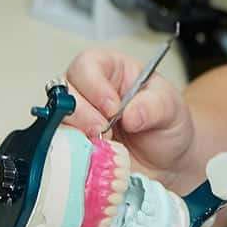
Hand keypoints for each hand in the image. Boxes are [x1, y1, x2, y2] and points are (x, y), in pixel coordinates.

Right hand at [62, 47, 195, 185]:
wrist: (168, 162)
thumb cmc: (167, 125)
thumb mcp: (170, 109)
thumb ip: (154, 106)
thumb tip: (130, 114)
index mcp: (111, 70)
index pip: (88, 64)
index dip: (94, 84)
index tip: (112, 108)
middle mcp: (88, 91)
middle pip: (65, 90)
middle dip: (82, 113)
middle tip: (104, 130)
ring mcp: (78, 120)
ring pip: (56, 119)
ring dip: (77, 134)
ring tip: (103, 146)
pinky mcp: (73, 145)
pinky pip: (60, 146)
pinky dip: (73, 153)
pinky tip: (93, 159)